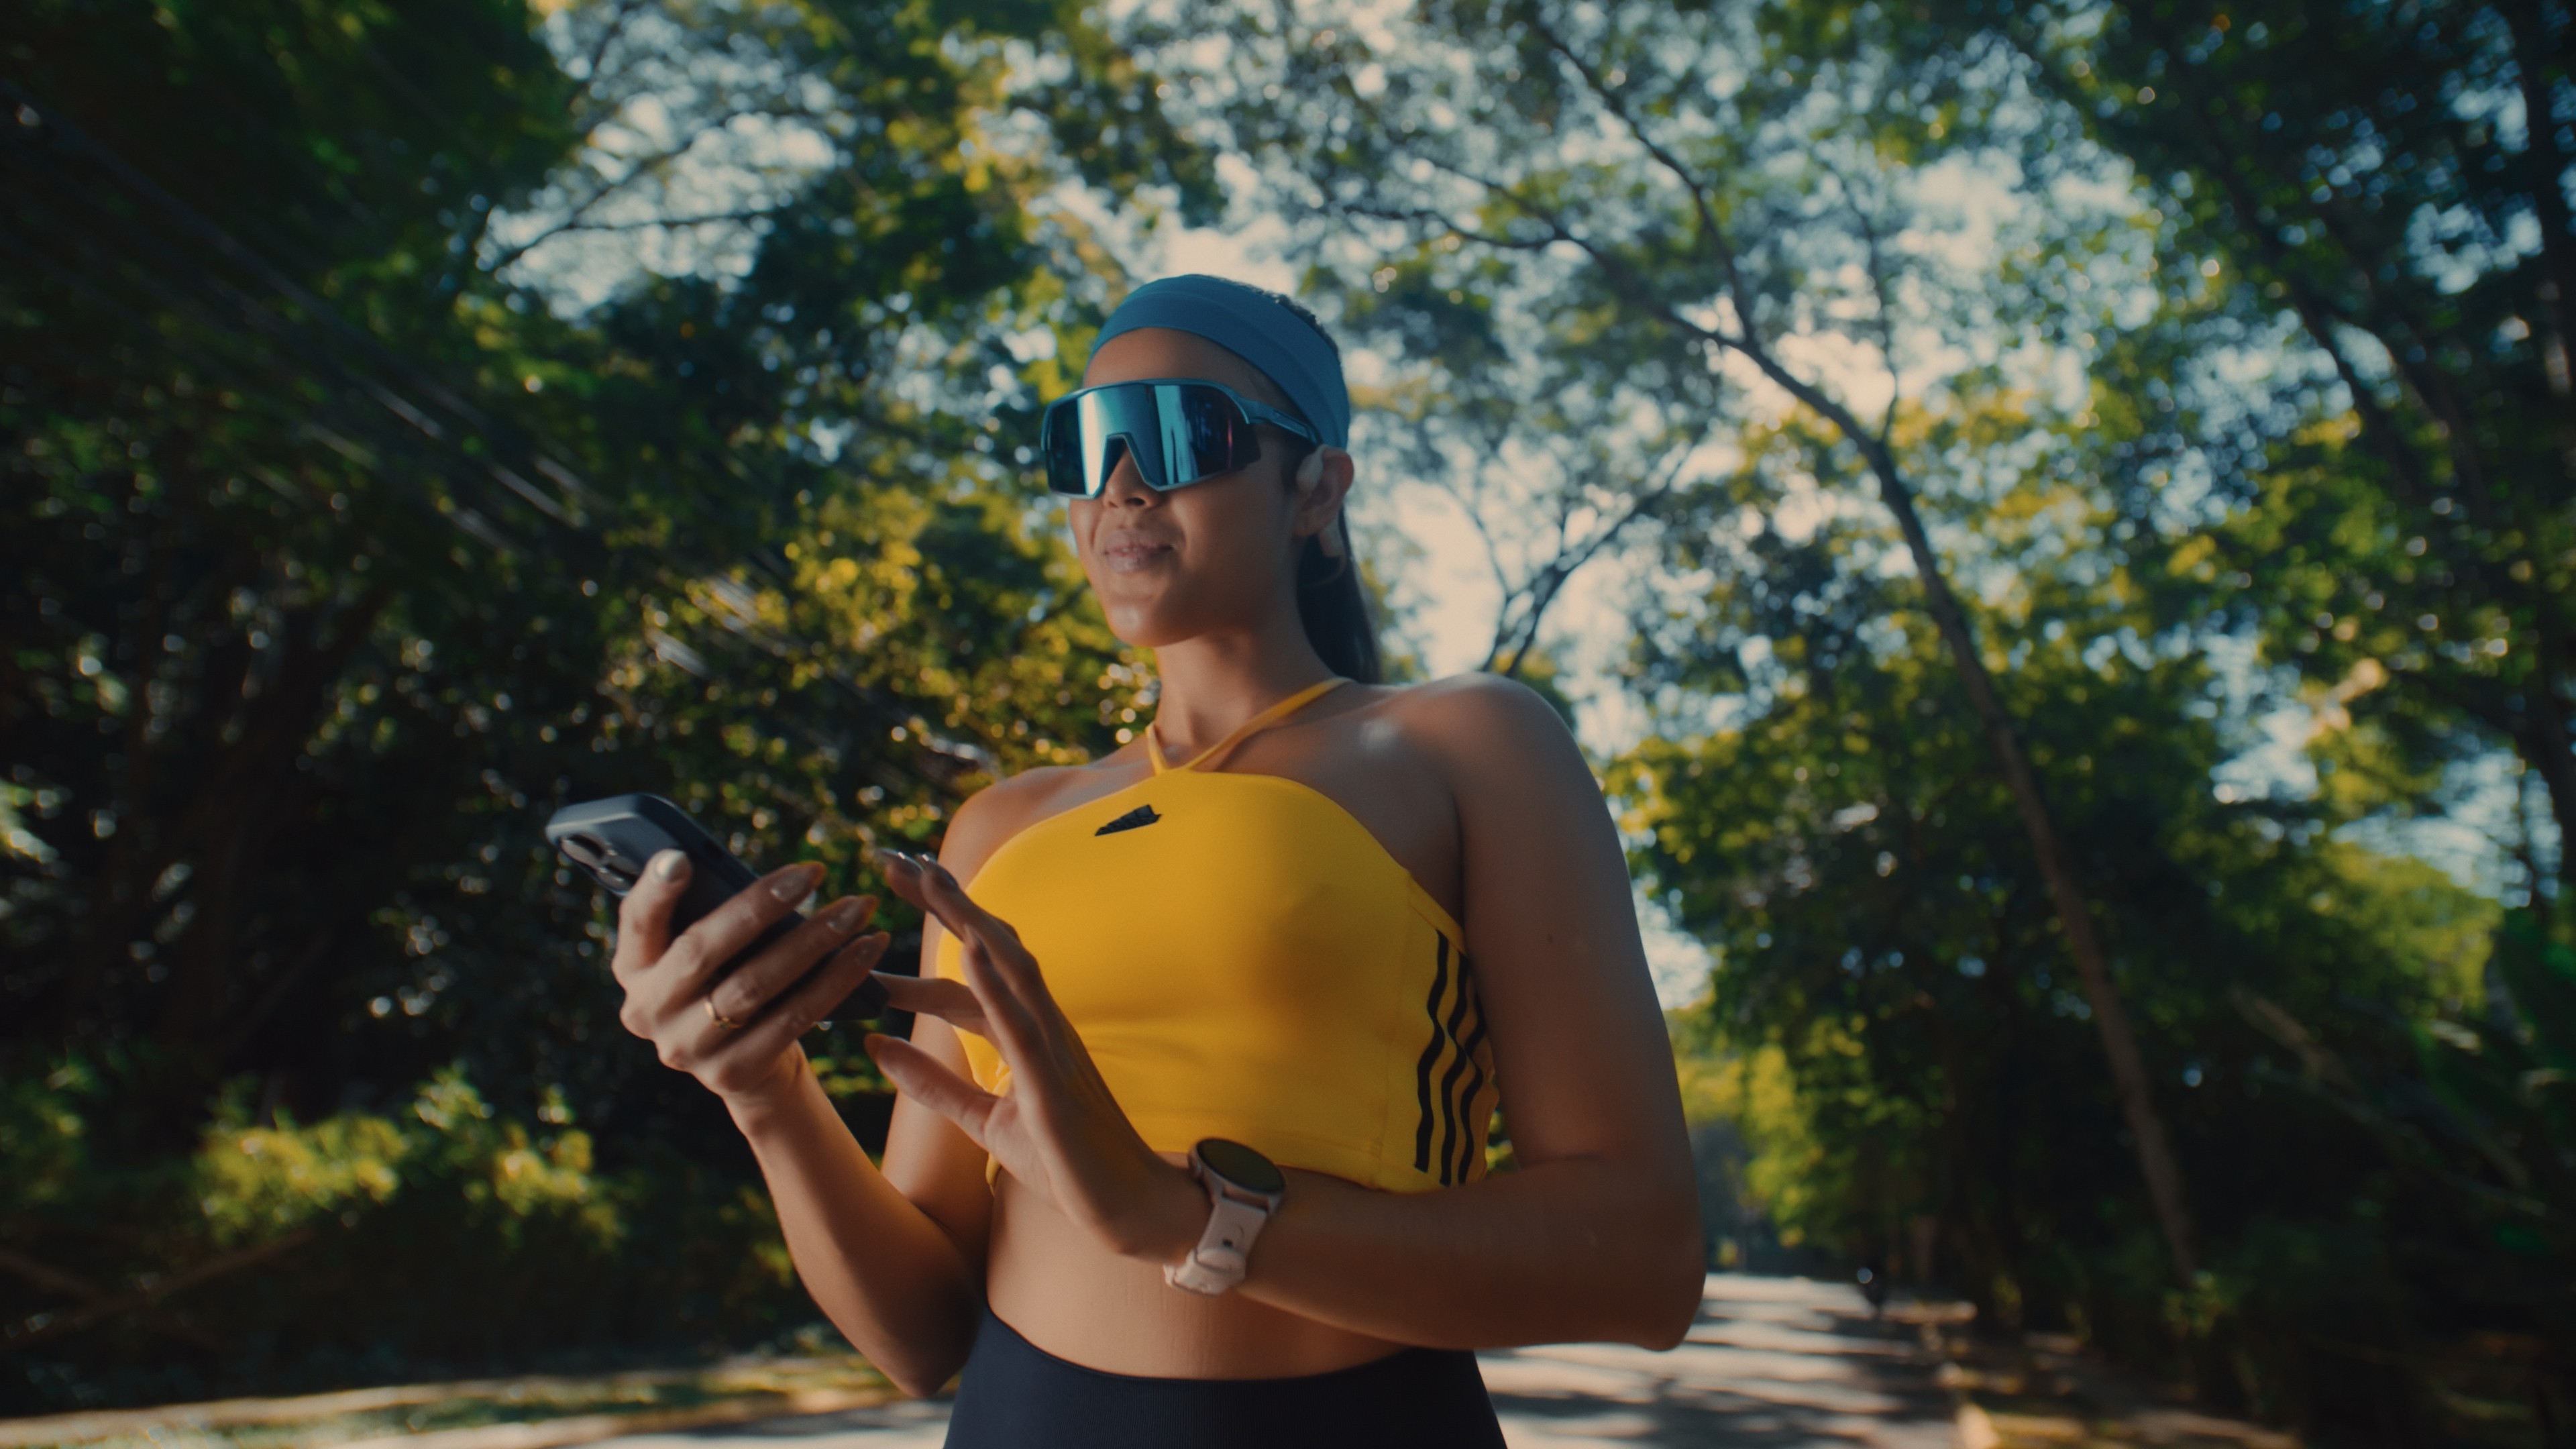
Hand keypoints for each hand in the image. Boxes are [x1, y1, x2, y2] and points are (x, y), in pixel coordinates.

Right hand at [610, 851, 891, 1106]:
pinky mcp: (732, 1073)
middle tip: (812, 872)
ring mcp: (686, 1048)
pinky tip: (867, 949)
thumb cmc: (730, 981)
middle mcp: (647, 1011)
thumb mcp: (709, 952)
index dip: (654, 890)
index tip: (682, 857)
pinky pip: (794, 1017)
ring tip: (857, 908)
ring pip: (754, 985)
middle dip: (759, 906)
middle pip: (702, 950)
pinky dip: (836, 979)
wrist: (753, 1067)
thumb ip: (710, 915)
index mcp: (634, 968)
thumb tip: (753, 875)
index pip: (636, 922)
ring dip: (812, 941)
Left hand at [863, 850, 1203, 1263]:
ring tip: (929, 880)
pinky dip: (995, 986)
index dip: (932, 926)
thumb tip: (875, 1046)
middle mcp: (1042, 1025)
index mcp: (1025, 1032)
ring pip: (1010, 969)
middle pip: (989, 947)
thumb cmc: (1066, 1164)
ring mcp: (1053, 1048)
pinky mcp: (1054, 1084)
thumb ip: (932, 1085)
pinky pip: (1022, 1026)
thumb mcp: (984, 1122)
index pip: (971, 967)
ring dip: (969, 921)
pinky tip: (969, 954)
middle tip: (893, 858)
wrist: (1128, 1208)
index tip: (893, 885)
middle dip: (943, 901)